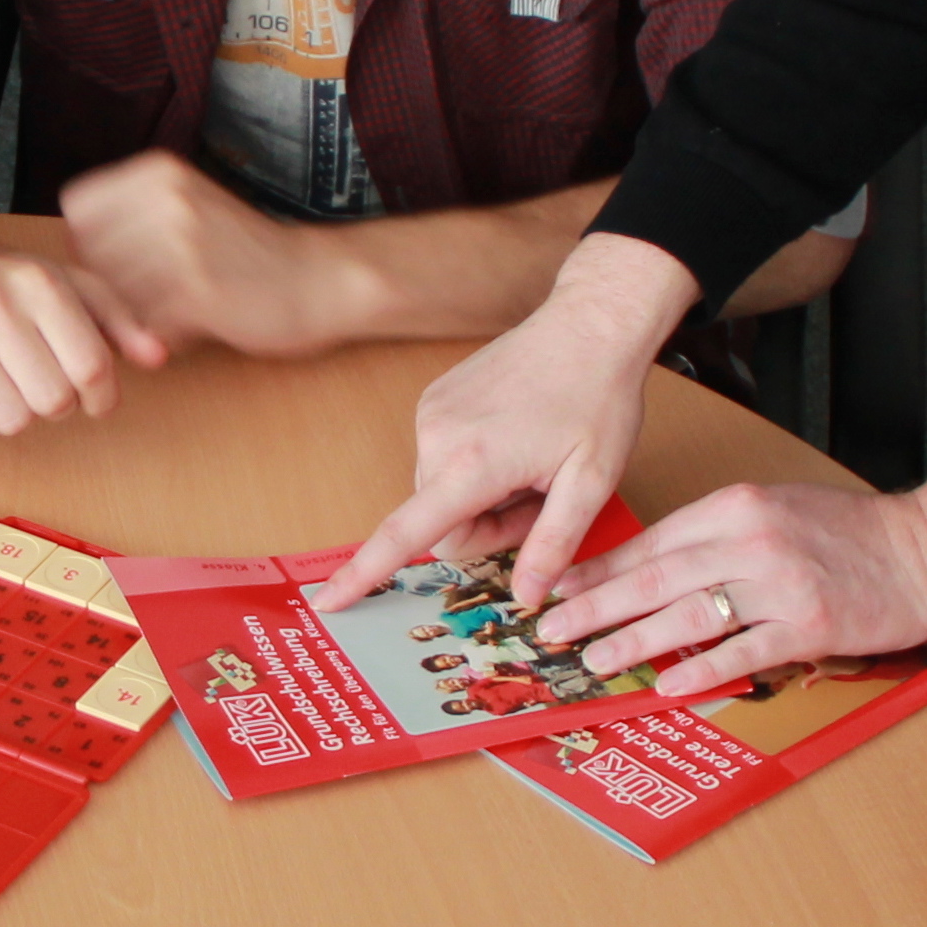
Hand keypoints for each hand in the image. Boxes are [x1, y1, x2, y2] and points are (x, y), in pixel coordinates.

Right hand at [0, 223, 166, 434]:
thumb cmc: (5, 280)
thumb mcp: (68, 284)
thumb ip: (119, 320)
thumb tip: (157, 357)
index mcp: (38, 284)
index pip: (91, 368)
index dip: (102, 397)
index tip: (96, 399)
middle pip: (52, 401)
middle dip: (57, 402)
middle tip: (41, 380)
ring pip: (10, 421)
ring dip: (16, 411)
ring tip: (4, 379)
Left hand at [60, 149, 347, 358]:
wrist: (319, 279)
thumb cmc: (245, 254)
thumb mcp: (185, 207)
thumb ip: (128, 219)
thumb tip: (66, 254)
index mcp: (159, 171)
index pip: (78, 208)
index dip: (87, 242)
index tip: (116, 264)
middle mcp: (166, 198)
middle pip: (88, 255)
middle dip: (105, 284)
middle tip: (144, 301)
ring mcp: (182, 244)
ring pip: (111, 293)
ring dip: (130, 314)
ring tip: (168, 315)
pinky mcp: (198, 292)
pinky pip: (142, 324)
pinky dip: (157, 337)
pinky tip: (186, 331)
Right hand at [329, 234, 695, 611]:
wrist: (589, 324)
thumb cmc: (597, 400)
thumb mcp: (592, 482)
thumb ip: (554, 545)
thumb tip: (527, 596)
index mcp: (471, 464)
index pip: (404, 533)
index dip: (365, 573)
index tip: (330, 602)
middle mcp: (437, 436)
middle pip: (440, 524)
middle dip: (487, 527)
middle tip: (541, 498)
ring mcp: (431, 413)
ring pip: (440, 493)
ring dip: (482, 497)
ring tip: (531, 464)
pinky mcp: (434, 399)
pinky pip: (442, 459)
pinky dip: (474, 467)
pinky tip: (515, 440)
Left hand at [543, 479, 926, 695]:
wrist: (923, 549)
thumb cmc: (847, 532)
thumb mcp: (771, 509)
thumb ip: (713, 534)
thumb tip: (647, 568)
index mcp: (733, 507)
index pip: (649, 544)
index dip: (597, 571)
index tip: (556, 589)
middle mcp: (750, 540)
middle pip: (654, 579)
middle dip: (595, 607)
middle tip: (552, 630)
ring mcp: (780, 584)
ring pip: (689, 615)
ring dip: (633, 640)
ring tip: (593, 662)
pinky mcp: (810, 624)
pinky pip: (744, 650)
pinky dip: (703, 668)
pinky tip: (668, 684)